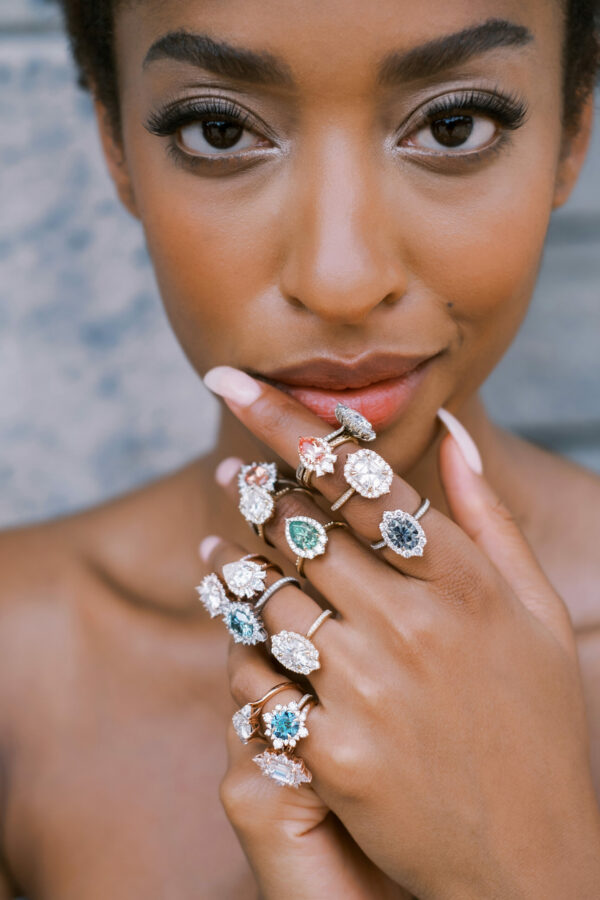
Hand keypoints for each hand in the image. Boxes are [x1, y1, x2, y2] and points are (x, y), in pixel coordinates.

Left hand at [203, 366, 599, 898]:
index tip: (232, 382)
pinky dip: (234, 631)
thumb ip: (488, 515)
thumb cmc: (538, 723)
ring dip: (232, 555)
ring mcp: (369, 691)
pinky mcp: (332, 752)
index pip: (356, 476)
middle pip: (301, 527)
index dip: (285, 421)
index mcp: (466, 582)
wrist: (531, 859)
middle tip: (232, 471)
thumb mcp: (533, 613)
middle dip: (256, 490)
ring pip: (265, 592)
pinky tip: (224, 607)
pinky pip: (257, 672)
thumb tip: (451, 429)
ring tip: (217, 532)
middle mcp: (414, 625)